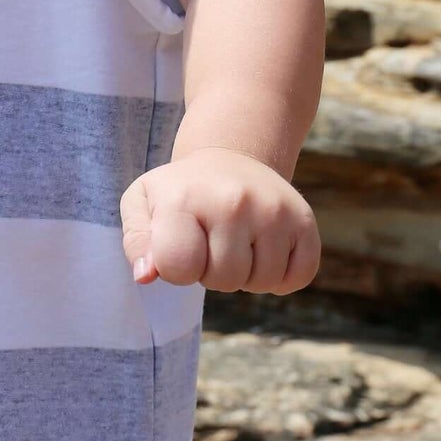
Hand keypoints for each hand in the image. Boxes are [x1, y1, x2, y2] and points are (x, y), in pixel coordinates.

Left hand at [120, 147, 319, 293]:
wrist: (230, 158)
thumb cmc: (181, 190)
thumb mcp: (143, 202)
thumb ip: (137, 240)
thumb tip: (146, 275)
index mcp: (184, 198)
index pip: (177, 267)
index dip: (176, 268)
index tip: (179, 245)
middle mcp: (232, 201)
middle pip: (223, 280)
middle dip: (212, 272)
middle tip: (211, 241)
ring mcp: (273, 210)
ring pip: (261, 282)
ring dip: (246, 275)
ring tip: (236, 243)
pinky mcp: (304, 220)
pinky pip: (299, 277)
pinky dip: (281, 276)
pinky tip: (264, 250)